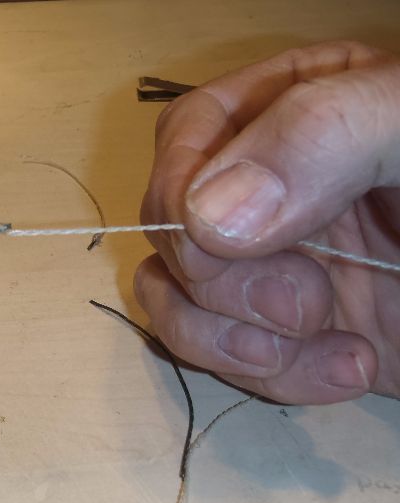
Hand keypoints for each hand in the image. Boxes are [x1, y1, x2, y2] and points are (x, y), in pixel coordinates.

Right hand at [136, 41, 399, 403]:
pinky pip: (221, 355)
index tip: (231, 249)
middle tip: (306, 305)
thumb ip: (322, 138)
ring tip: (325, 348)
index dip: (183, 196)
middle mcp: (269, 190)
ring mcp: (274, 266)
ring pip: (173, 297)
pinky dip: (268, 378)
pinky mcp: (285, 335)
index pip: (186, 139)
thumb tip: (205, 219)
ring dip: (229, 341)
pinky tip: (346, 372)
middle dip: (221, 283)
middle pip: (170, 228)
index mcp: (296, 112)